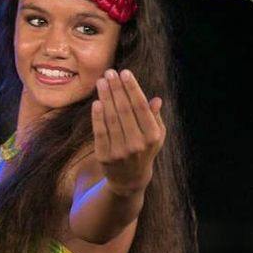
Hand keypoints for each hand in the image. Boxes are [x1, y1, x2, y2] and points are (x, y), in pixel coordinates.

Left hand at [91, 68, 165, 196]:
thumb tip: (156, 99)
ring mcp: (120, 151)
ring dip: (106, 97)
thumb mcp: (155, 136)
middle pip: (125, 110)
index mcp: (152, 136)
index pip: (141, 107)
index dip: (132, 88)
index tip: (125, 73)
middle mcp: (137, 144)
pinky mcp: (105, 156)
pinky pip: (100, 132)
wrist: (129, 180)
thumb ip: (155, 117)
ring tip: (101, 81)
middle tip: (110, 72)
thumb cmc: (143, 150)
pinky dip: (98, 117)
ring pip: (112, 119)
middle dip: (117, 89)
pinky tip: (96, 102)